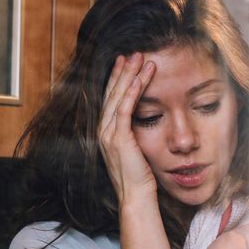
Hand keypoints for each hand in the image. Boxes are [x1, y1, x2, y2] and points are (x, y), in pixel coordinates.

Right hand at [97, 53, 157, 201]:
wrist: (136, 196)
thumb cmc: (140, 176)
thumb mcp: (136, 149)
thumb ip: (135, 132)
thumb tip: (145, 119)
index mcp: (106, 132)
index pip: (111, 99)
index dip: (118, 79)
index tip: (126, 63)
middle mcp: (103, 130)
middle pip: (112, 93)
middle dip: (123, 71)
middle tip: (133, 53)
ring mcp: (108, 134)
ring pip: (118, 97)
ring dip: (130, 76)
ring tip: (141, 58)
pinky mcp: (119, 138)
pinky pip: (125, 108)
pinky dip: (133, 91)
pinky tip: (140, 78)